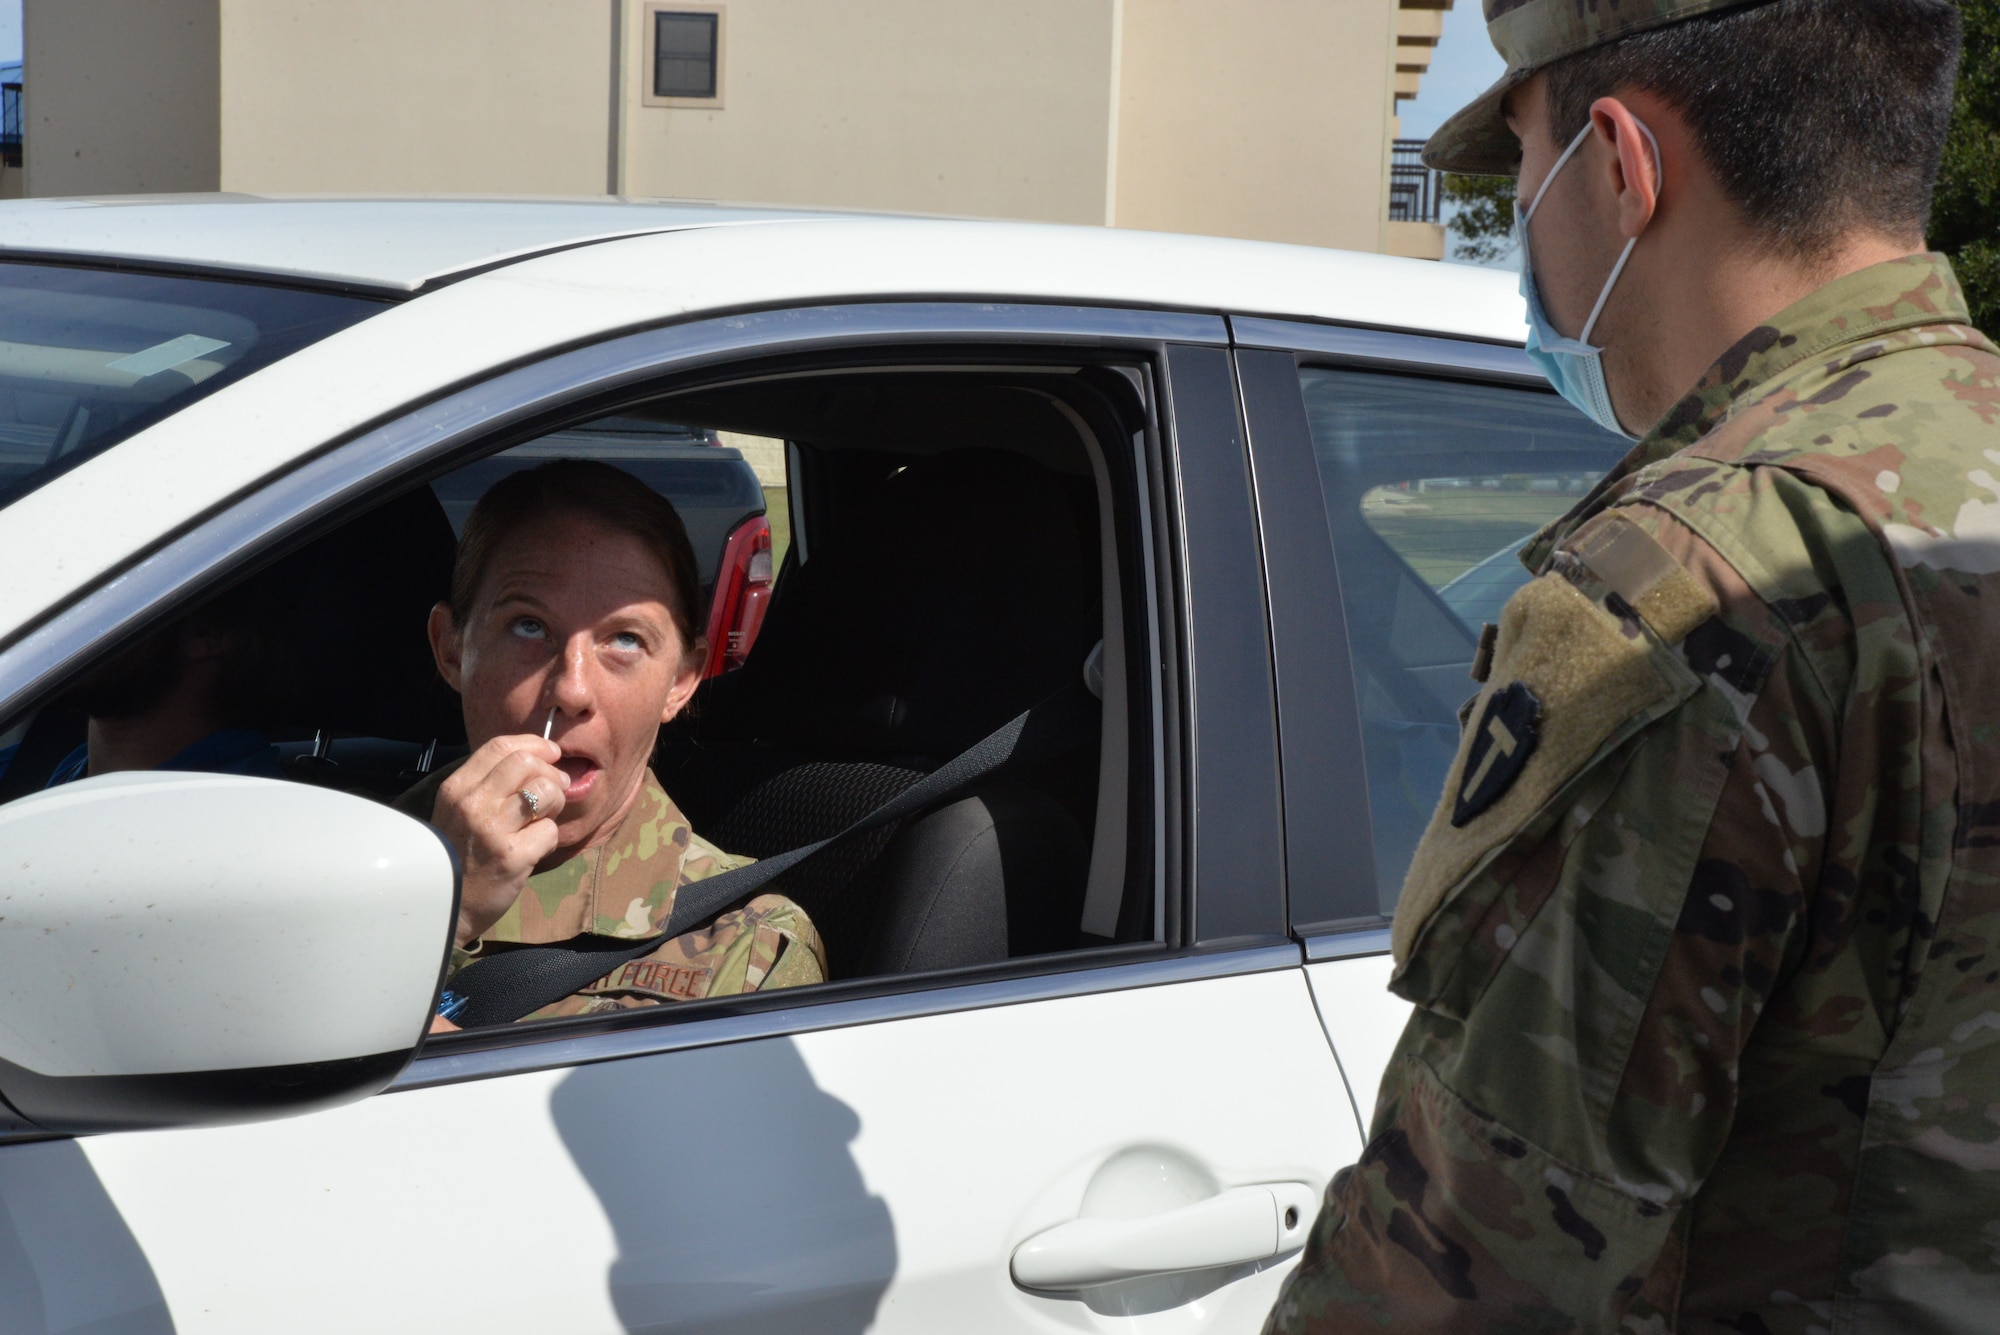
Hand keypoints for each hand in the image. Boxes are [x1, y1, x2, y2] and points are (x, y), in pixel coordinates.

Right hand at [430, 734, 567, 947]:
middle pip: (528, 763)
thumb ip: (488, 785)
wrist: (448, 909)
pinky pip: (551, 831)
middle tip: (555, 791)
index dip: (535, 745)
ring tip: (542, 820)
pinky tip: (534, 850)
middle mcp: (472, 804)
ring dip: (555, 804)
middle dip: (552, 773)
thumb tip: (535, 758)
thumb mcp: (458, 812)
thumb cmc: (458, 857)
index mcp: (457, 789)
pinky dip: (549, 839)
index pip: (501, 746)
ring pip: (546, 792)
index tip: (552, 753)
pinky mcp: (513, 857)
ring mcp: (492, 830)